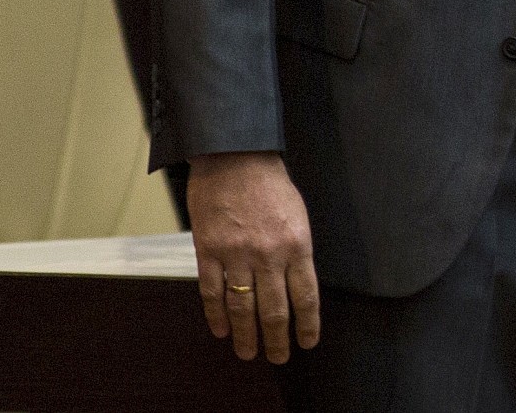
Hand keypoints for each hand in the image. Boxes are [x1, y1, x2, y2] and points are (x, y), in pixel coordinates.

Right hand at [188, 151, 319, 363]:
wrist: (235, 158)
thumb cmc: (271, 184)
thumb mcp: (298, 215)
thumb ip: (297, 250)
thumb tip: (296, 286)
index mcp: (297, 244)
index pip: (306, 295)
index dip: (307, 324)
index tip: (307, 342)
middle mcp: (269, 254)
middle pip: (274, 309)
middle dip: (277, 339)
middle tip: (278, 357)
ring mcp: (236, 254)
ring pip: (243, 307)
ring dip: (247, 335)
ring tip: (249, 353)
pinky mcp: (208, 251)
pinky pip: (212, 292)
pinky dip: (216, 316)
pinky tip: (222, 331)